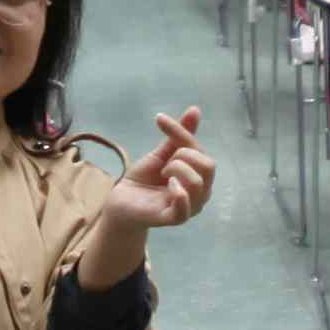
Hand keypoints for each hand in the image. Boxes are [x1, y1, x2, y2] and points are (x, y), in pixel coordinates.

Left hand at [98, 107, 216, 239]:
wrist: (121, 201)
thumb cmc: (145, 179)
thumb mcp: (161, 154)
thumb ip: (179, 136)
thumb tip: (195, 109)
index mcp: (200, 176)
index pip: (200, 151)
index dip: (180, 133)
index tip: (159, 120)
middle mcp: (200, 193)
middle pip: (208, 166)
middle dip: (183, 156)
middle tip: (165, 162)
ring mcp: (189, 207)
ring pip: (198, 183)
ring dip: (177, 170)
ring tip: (163, 174)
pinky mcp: (172, 219)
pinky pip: (185, 209)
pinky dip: (178, 193)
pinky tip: (168, 184)